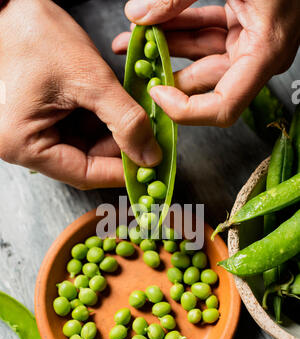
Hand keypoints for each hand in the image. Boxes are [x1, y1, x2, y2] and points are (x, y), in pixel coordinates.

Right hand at [0, 0, 160, 188]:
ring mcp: (32, 134)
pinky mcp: (41, 121)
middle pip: (85, 162)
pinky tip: (116, 109)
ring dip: (112, 134)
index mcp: (24, 145)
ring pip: (85, 147)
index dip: (121, 172)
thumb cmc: (35, 35)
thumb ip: (125, 120)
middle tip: (150, 140)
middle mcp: (25, 146)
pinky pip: (77, 131)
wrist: (11, 8)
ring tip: (135, 118)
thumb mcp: (90, 79)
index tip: (150, 166)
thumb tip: (149, 155)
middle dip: (119, 149)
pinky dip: (100, 121)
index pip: (84, 174)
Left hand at [113, 0, 299, 126]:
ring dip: (166, 45)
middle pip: (204, 81)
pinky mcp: (242, 24)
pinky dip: (179, 28)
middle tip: (134, 63)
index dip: (186, 110)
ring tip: (133, 38)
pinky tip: (152, 23)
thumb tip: (139, 14)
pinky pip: (205, 33)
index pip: (223, 107)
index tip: (157, 93)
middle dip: (164, 71)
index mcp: (265, 52)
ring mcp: (251, 40)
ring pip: (200, 55)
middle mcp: (259, 54)